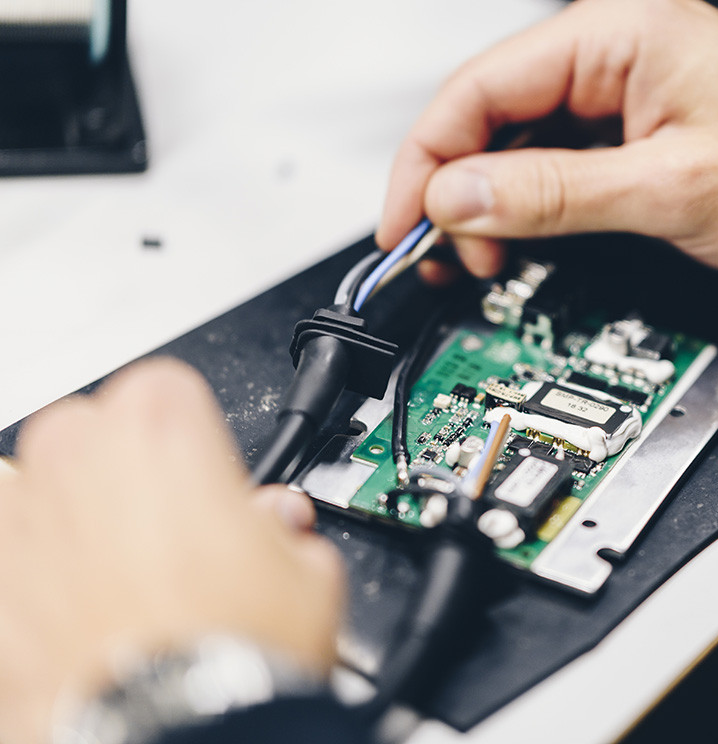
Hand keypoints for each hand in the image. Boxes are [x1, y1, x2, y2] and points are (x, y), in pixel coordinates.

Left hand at [0, 360, 343, 743]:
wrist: (176, 728)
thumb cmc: (233, 646)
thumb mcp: (308, 569)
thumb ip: (286, 528)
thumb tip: (279, 527)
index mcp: (159, 423)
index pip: (166, 386)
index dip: (196, 435)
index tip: (212, 476)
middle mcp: (78, 455)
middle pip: (91, 427)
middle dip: (126, 466)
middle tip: (172, 524)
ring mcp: (21, 519)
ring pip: (33, 482)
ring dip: (67, 509)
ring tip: (117, 565)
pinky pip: (6, 549)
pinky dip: (30, 569)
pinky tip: (72, 605)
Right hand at [380, 0, 717, 277]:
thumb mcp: (670, 191)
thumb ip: (555, 194)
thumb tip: (461, 198)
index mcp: (616, 33)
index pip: (478, 88)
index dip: (427, 162)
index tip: (405, 225)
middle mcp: (612, 43)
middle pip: (488, 111)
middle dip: (456, 188)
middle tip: (442, 256)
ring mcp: (621, 79)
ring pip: (517, 136)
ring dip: (492, 200)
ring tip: (485, 259)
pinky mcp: (633, 116)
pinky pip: (556, 152)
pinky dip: (532, 199)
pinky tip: (522, 237)